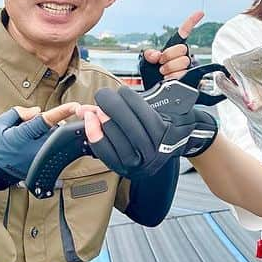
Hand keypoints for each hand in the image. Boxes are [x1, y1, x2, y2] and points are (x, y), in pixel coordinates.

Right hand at [0, 103, 78, 194]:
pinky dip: (48, 142)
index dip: (63, 112)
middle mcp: (35, 148)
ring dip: (50, 132)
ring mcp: (40, 158)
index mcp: (24, 136)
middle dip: (52, 122)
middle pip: (55, 129)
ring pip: (55, 139)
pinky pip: (52, 149)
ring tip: (32, 136)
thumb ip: (19, 113)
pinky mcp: (42, 164)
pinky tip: (34, 144)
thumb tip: (37, 111)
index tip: (76, 106)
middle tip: (34, 124)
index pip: (47, 120)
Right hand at [82, 86, 217, 178]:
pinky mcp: (164, 135)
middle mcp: (141, 165)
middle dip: (105, 115)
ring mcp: (154, 151)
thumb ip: (102, 125)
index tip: (87, 114)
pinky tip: (124, 93)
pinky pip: (144, 115)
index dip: (93, 132)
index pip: (105, 152)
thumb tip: (82, 111)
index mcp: (126, 168)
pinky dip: (132, 101)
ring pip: (130, 126)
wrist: (179, 132)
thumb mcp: (122, 134)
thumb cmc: (146, 132)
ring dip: (117, 107)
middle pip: (117, 136)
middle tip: (99, 100)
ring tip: (110, 96)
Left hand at [139, 10, 203, 86]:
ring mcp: (186, 67)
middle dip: (168, 57)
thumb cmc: (151, 76)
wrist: (154, 90)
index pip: (183, 33)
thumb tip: (156, 55)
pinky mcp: (190, 78)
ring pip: (183, 62)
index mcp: (172, 49)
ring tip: (164, 74)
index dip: (191, 22)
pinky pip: (184, 74)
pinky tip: (168, 79)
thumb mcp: (145, 62)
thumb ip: (149, 55)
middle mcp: (181, 56)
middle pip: (182, 49)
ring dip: (170, 69)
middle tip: (161, 65)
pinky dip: (173, 77)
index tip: (200, 13)